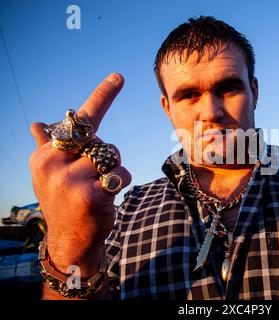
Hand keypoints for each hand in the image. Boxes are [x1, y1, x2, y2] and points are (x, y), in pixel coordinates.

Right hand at [29, 73, 131, 274]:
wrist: (70, 242)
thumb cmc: (64, 201)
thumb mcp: (51, 173)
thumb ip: (48, 147)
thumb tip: (35, 123)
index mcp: (44, 155)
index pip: (75, 123)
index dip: (102, 96)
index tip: (119, 76)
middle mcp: (52, 164)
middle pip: (100, 140)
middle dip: (105, 155)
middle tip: (94, 175)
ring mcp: (70, 180)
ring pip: (113, 156)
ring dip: (114, 171)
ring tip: (98, 187)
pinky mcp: (90, 195)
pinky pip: (121, 174)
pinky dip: (121, 183)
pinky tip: (105, 198)